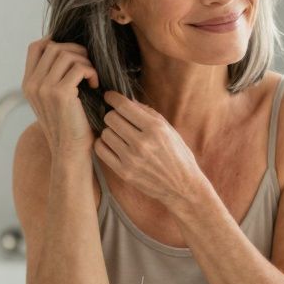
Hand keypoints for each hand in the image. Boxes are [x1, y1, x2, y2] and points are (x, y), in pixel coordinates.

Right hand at [22, 37, 99, 155]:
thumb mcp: (55, 98)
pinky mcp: (60, 93)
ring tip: (92, 77)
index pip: (35, 47)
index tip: (73, 50)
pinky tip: (95, 85)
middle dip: (76, 51)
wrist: (71, 151)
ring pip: (66, 54)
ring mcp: (44, 88)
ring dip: (85, 61)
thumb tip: (67, 50)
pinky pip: (79, 67)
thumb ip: (53, 77)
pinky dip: (91, 72)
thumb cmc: (70, 124)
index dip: (55, 41)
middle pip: (54, 47)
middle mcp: (32, 84)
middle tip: (88, 66)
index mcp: (28, 84)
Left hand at [94, 91, 206, 208]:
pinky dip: (103, 144)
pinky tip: (112, 145)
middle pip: (111, 118)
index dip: (113, 98)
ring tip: (118, 135)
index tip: (109, 96)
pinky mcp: (124, 172)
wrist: (182, 187)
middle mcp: (142, 142)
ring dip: (110, 131)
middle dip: (113, 115)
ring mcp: (132, 159)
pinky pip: (101, 151)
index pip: (124, 106)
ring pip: (105, 133)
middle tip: (118, 119)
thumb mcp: (169, 130)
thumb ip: (149, 114)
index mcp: (155, 128)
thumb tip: (127, 101)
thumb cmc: (178, 156)